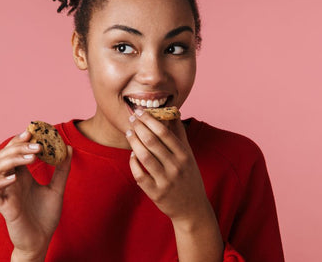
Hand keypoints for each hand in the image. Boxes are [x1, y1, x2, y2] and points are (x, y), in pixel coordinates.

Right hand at [0, 130, 71, 260]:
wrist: (42, 240)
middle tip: (37, 146)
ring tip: (31, 158)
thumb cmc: (46, 215)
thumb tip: (68, 148)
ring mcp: (6, 193)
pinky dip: (0, 183)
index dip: (20, 140)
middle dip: (18, 146)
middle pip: (4, 155)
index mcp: (22, 174)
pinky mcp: (3, 208)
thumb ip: (62, 169)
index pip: (15, 150)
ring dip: (12, 159)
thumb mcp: (57, 189)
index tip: (33, 132)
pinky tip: (15, 178)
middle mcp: (11, 181)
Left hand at [125, 110, 212, 226]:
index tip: (140, 111)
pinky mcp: (156, 193)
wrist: (192, 208)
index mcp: (184, 155)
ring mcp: (165, 180)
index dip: (150, 120)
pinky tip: (132, 155)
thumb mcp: (188, 155)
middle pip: (152, 142)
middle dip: (139, 127)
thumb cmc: (188, 177)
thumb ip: (180, 135)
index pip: (164, 132)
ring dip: (134, 142)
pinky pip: (139, 174)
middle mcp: (176, 167)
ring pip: (144, 157)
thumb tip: (173, 112)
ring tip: (129, 133)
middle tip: (131, 118)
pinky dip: (133, 163)